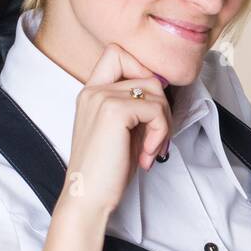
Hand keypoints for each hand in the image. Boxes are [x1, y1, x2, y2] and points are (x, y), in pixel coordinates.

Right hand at [60, 43, 173, 219]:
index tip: (148, 110)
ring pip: (156, 91)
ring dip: (163, 123)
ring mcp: (102, 97)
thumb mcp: (122, 132)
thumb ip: (136, 107)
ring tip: (150, 150)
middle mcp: (93, 90)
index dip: (143, 73)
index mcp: (91, 92)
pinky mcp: (114, 111)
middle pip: (147, 75)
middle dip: (162, 108)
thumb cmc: (106, 171)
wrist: (86, 198)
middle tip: (156, 138)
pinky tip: (146, 156)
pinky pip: (156, 110)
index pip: (119, 52)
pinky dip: (160, 134)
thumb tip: (164, 90)